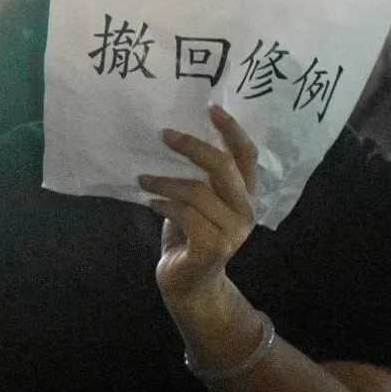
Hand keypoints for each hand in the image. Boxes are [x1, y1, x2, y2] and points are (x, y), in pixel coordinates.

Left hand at [139, 106, 257, 319]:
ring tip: (143, 179)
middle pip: (223, 167)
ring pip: (197, 191)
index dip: (232, 130)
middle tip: (163, 134)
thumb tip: (171, 139)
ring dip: (164, 182)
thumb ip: (197, 178)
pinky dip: (163, 205)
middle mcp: (245, 210)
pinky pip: (185, 214)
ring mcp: (233, 230)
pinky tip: (151, 204)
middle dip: (191, 147)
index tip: (210, 108)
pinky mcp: (214, 246)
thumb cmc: (189, 237)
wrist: (187, 283)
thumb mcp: (195, 203)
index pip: (246, 155)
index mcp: (244, 195)